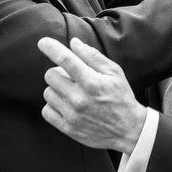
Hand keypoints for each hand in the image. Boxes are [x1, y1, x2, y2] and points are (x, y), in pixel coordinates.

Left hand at [37, 37, 146, 153]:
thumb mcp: (114, 72)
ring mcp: (72, 115)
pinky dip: (53, 105)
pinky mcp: (67, 128)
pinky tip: (66, 104)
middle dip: (59, 71)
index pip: (65, 60)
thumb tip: (74, 43)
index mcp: (92, 82)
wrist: (128, 129)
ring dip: (57, 89)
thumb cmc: (121, 97)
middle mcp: (79, 98)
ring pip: (48, 92)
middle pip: (51, 75)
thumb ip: (93, 56)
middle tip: (71, 76)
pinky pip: (46, 111)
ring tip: (72, 91)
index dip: (51, 48)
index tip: (43, 42)